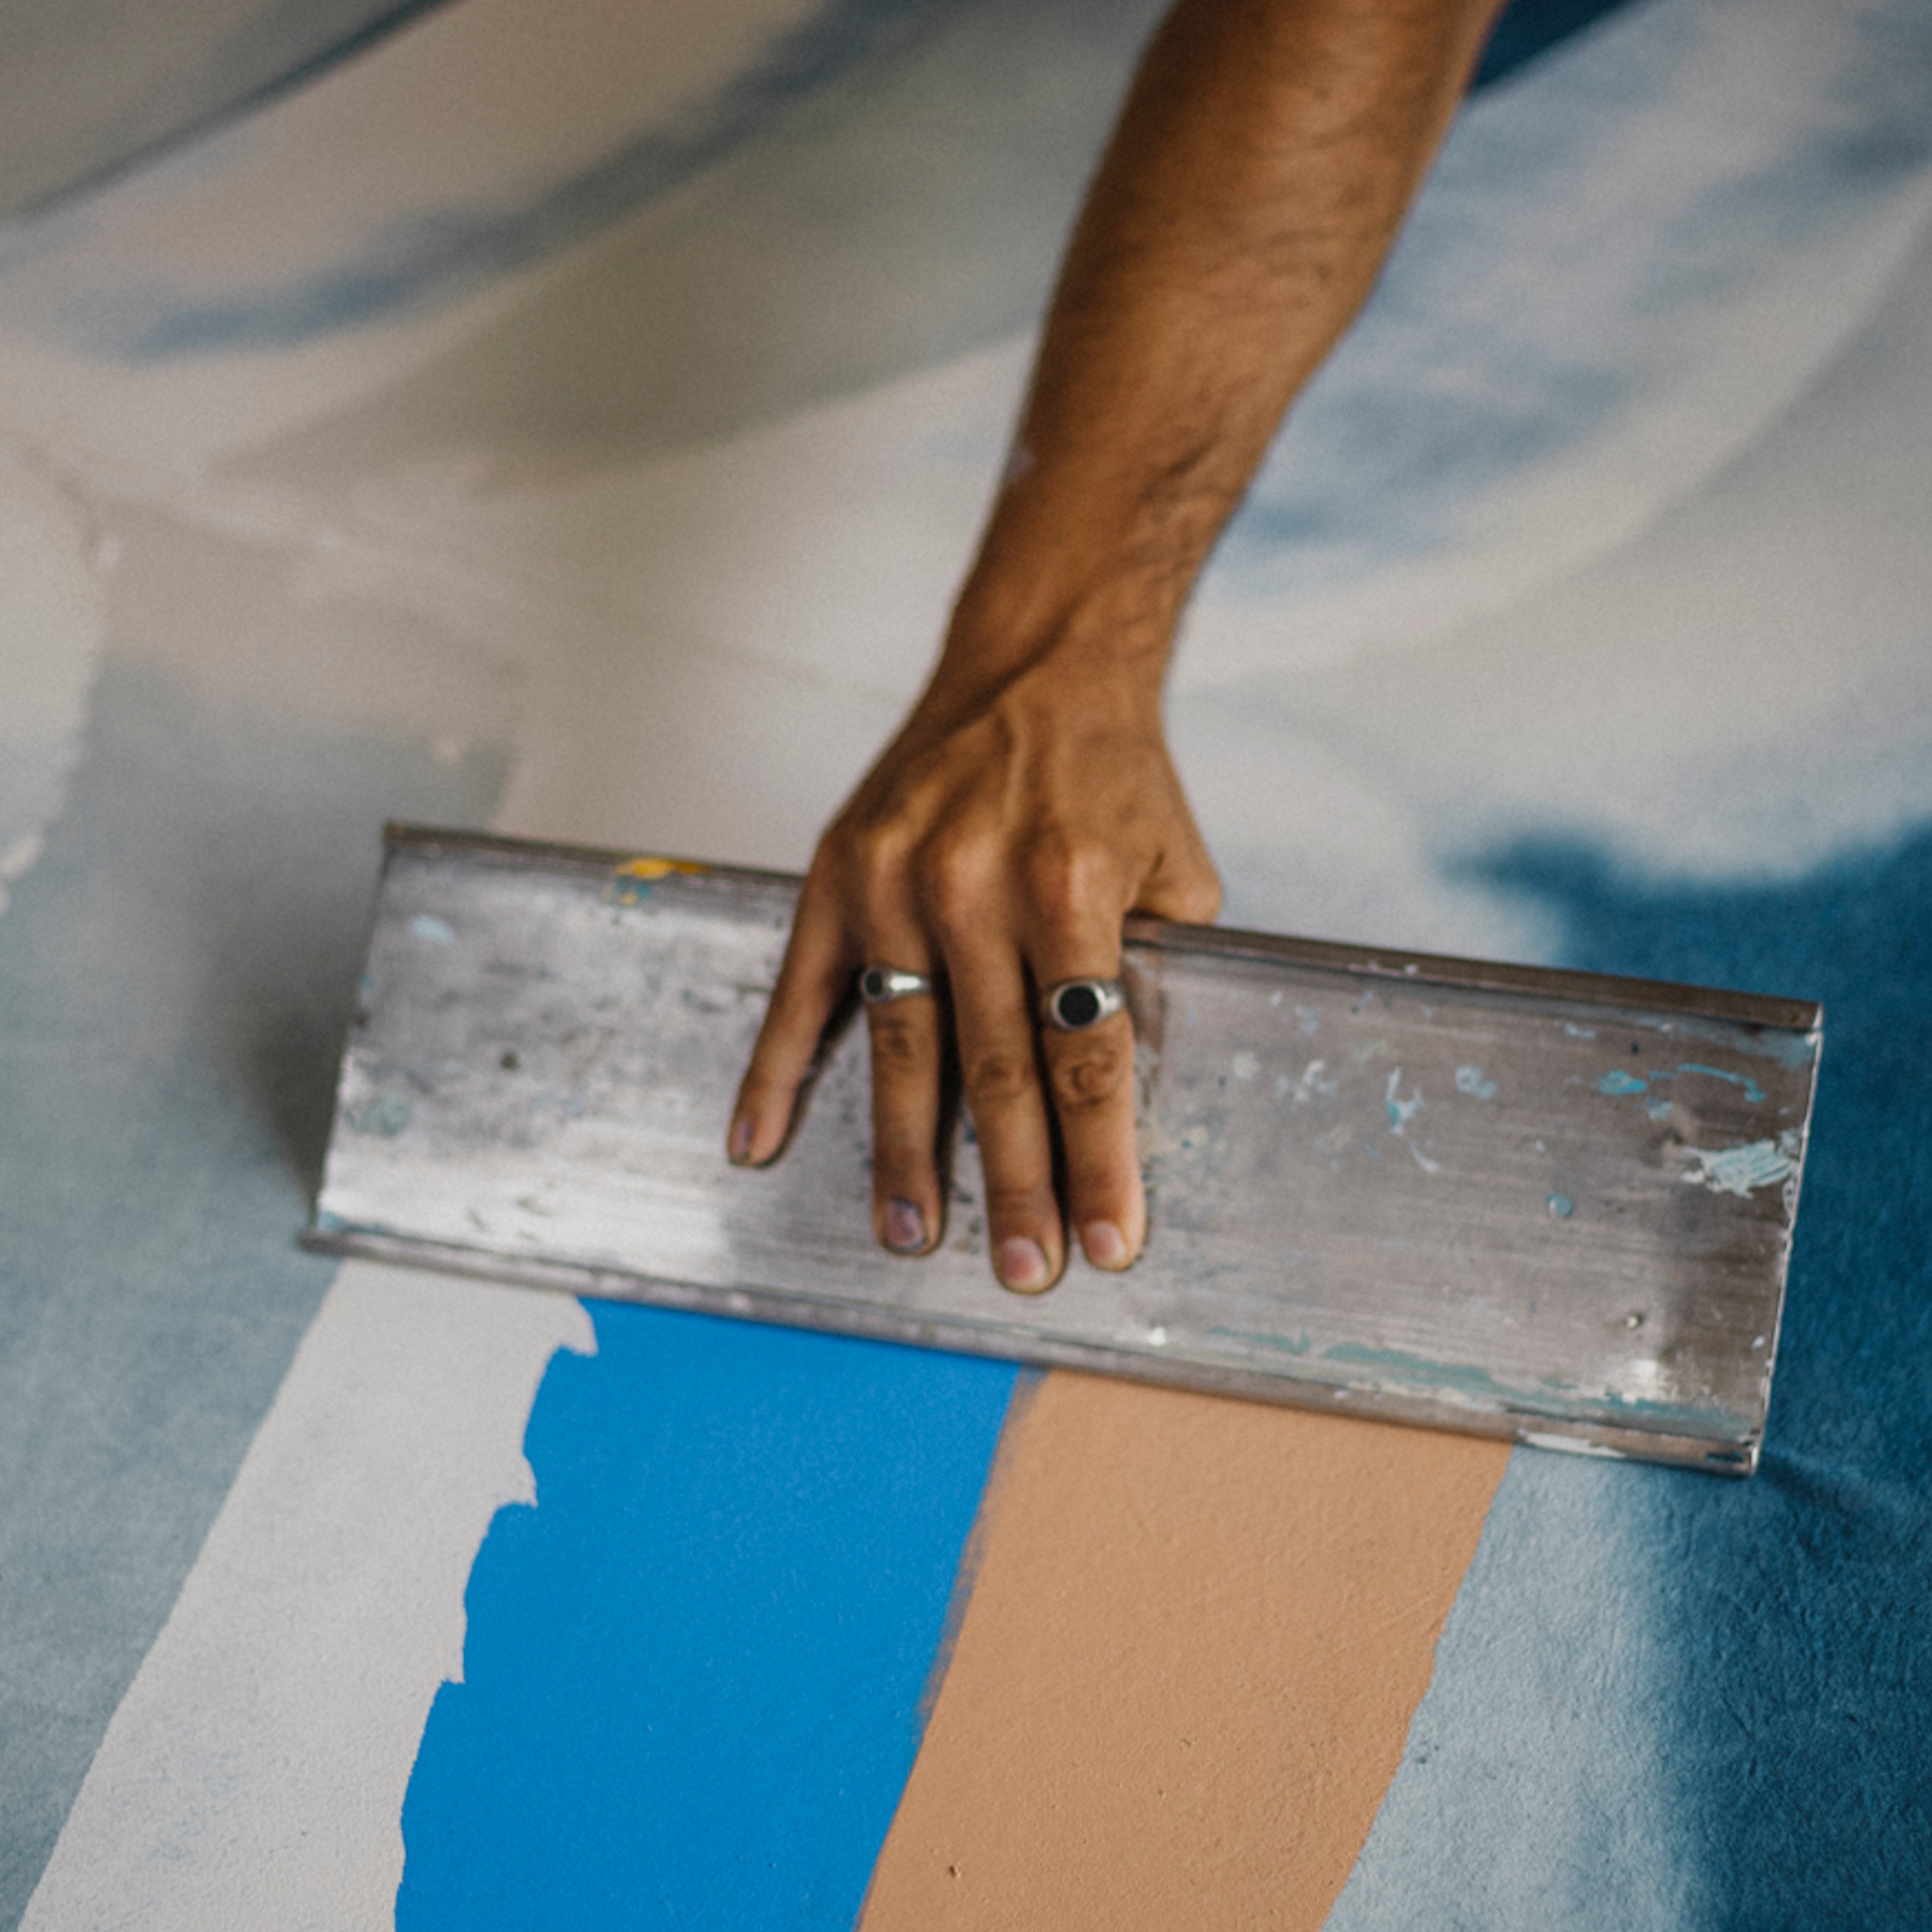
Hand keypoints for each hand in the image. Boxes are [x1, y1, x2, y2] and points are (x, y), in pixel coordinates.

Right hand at [728, 646, 1219, 1288]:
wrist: (1036, 662)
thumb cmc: (1110, 775)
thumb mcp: (1174, 867)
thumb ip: (1157, 973)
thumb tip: (1134, 1092)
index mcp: (1070, 885)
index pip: (1086, 1055)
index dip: (1100, 1158)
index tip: (1111, 1239)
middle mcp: (974, 883)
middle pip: (994, 1071)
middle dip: (1014, 1184)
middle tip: (1024, 1269)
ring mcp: (895, 879)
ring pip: (901, 1047)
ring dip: (904, 1154)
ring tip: (911, 1235)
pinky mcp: (837, 871)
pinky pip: (801, 991)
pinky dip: (775, 1071)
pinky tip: (757, 1142)